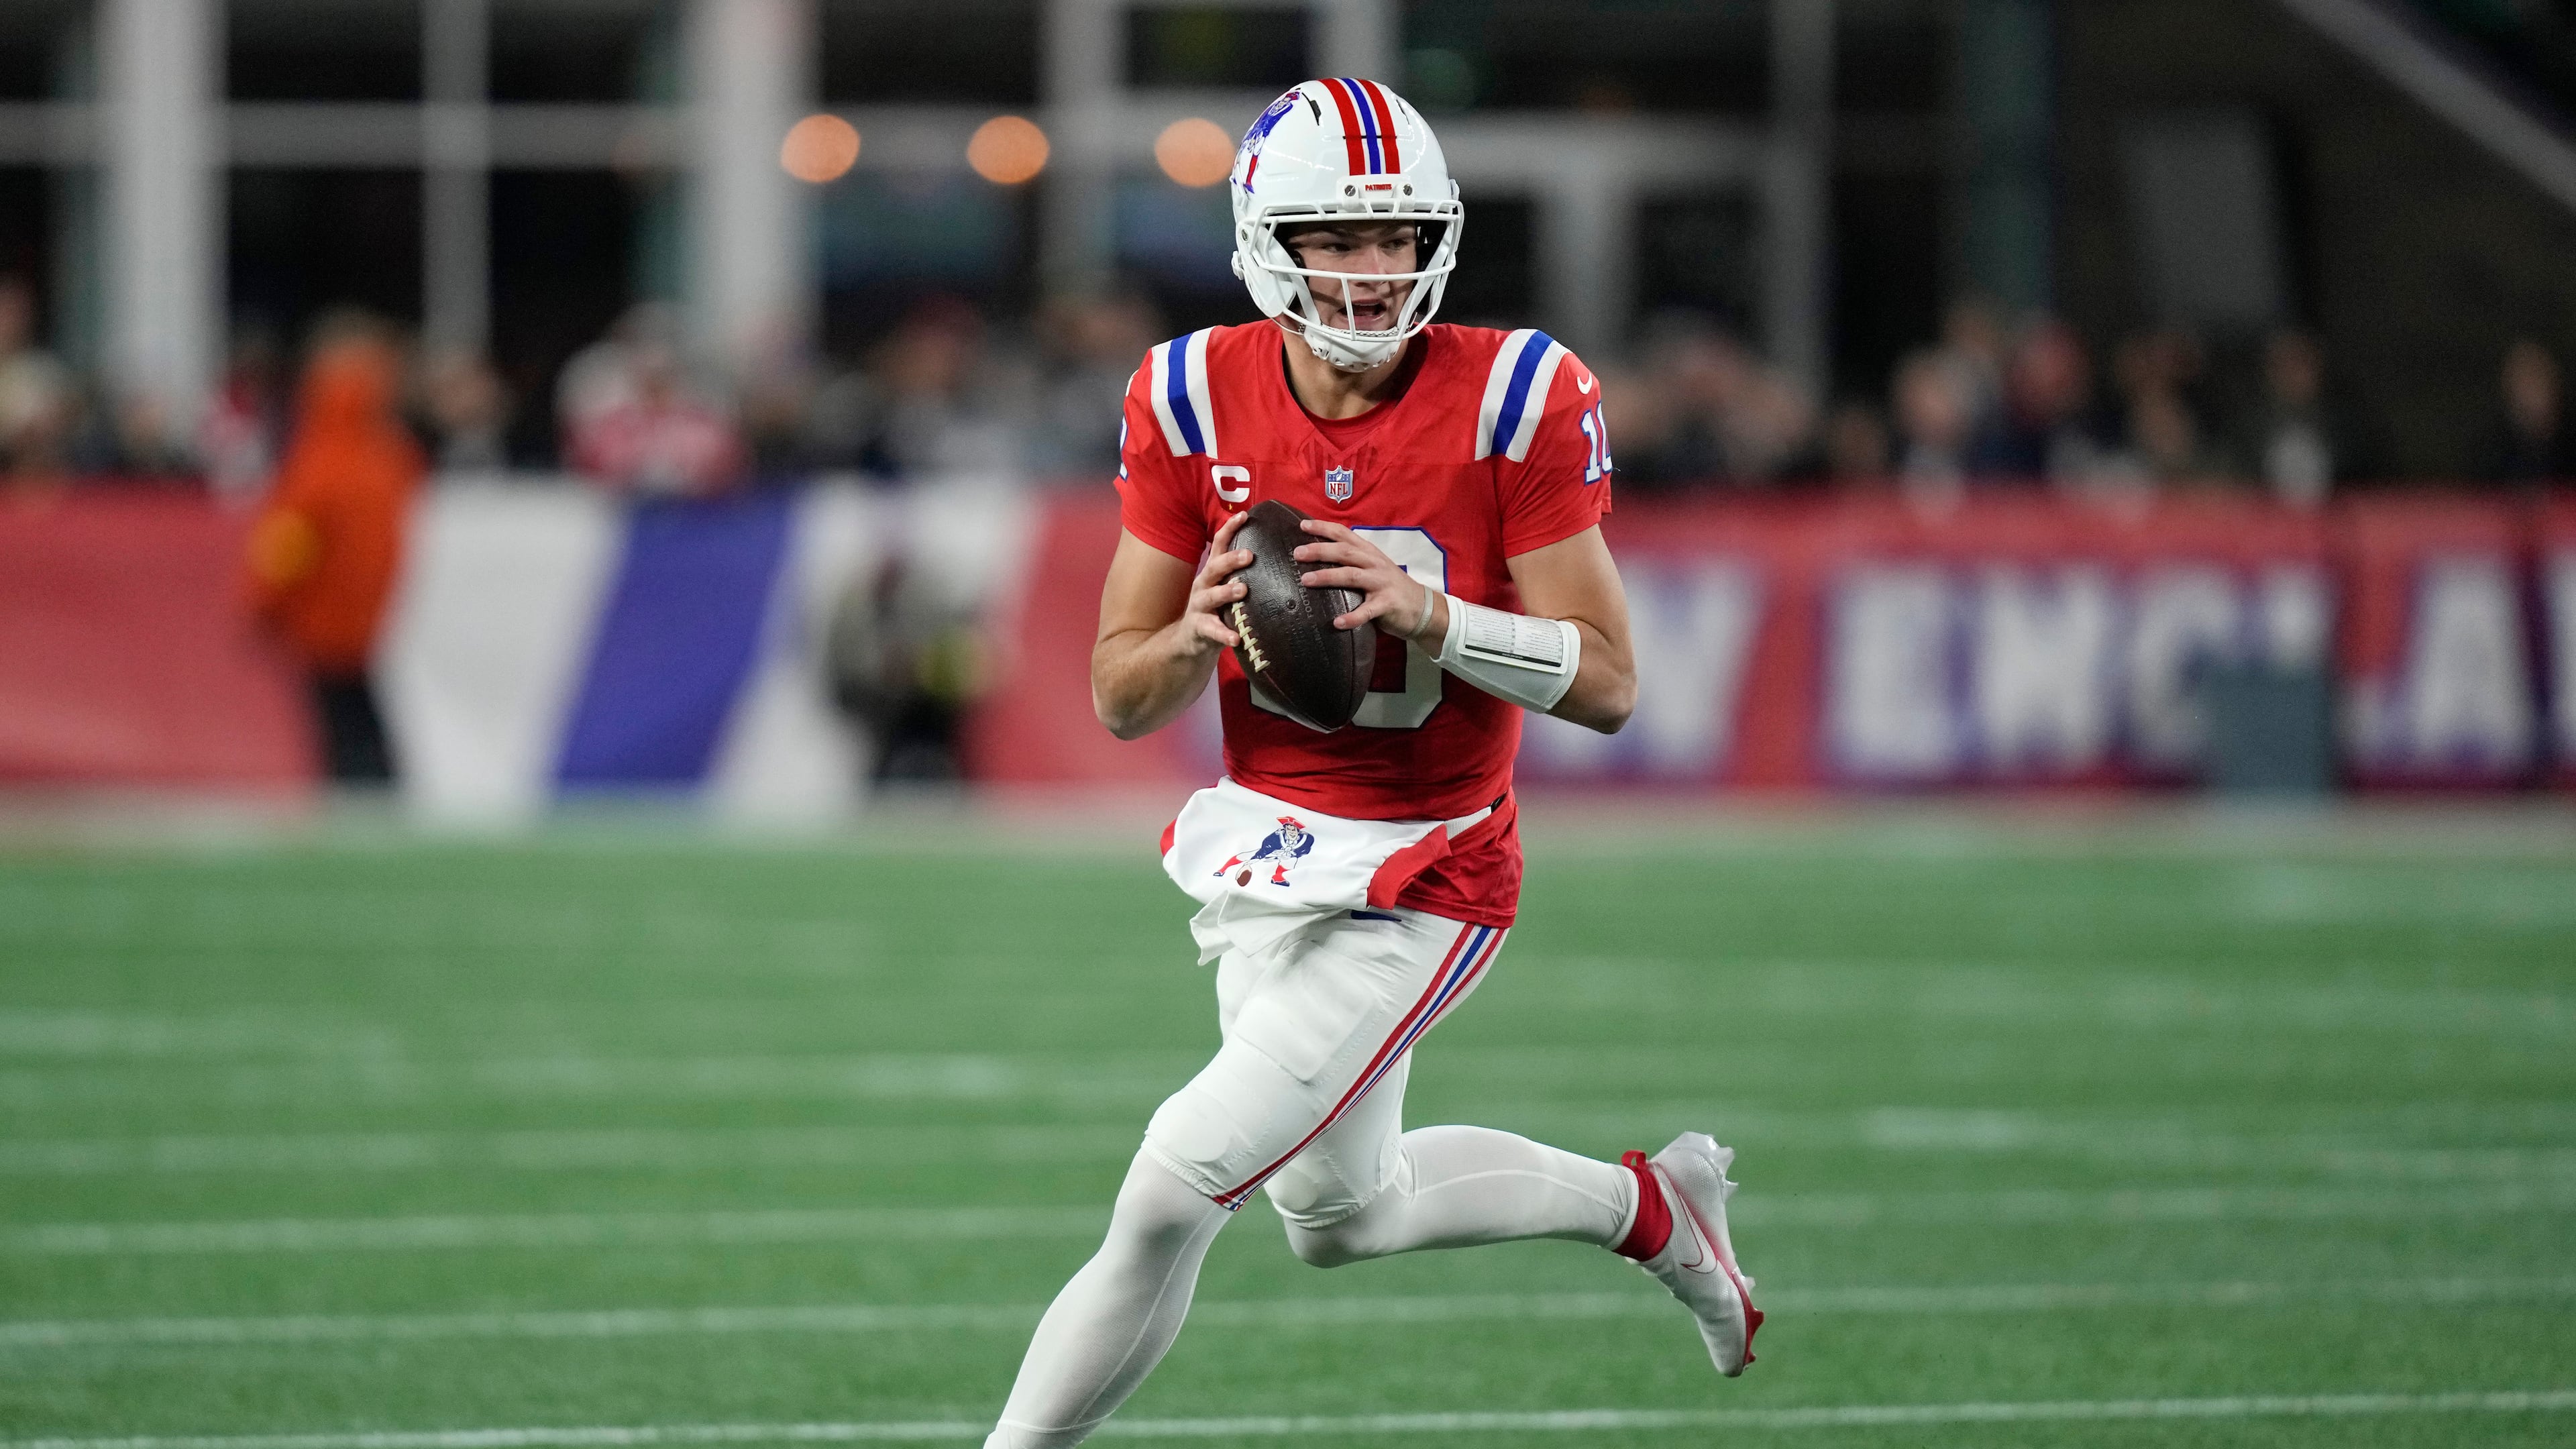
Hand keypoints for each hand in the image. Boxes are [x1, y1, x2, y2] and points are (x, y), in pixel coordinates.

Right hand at [1180, 510, 1255, 652]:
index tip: (1244, 515)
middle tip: (1249, 555)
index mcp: (1213, 572)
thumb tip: (1277, 557)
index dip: (1229, 529)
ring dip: (1226, 591)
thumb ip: (1244, 574)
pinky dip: (1224, 635)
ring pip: (1211, 596)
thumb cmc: (1218, 609)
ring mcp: (1200, 606)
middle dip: (1231, 560)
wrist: (1190, 639)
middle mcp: (1204, 584)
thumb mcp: (1226, 586)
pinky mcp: (1199, 628)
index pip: (1220, 544)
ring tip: (1242, 590)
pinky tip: (1235, 639)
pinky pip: (1212, 631)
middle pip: (1215, 567)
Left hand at [1294, 519, 1436, 635]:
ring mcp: (1382, 583)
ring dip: (1328, 577)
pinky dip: (1352, 617)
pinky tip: (1337, 623)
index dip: (1324, 528)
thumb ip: (1351, 561)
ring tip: (1306, 580)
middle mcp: (1374, 564)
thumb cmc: (1389, 587)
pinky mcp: (1387, 604)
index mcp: (1369, 552)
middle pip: (1344, 553)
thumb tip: (1316, 558)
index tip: (1302, 524)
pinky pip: (1367, 611)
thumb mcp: (1372, 567)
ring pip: (1352, 576)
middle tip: (1297, 553)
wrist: (1423, 607)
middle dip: (1320, 550)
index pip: (1345, 534)